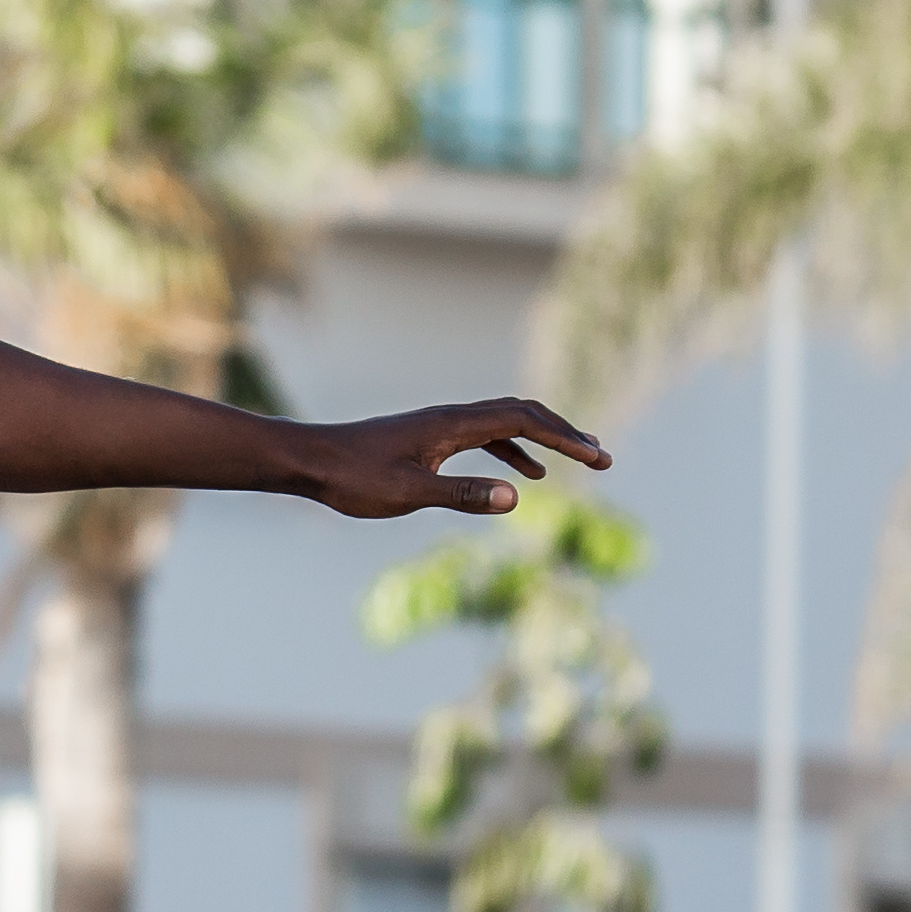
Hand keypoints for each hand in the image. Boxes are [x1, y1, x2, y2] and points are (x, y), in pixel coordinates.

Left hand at [297, 399, 608, 519]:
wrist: (307, 460)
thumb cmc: (351, 478)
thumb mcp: (408, 494)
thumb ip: (462, 495)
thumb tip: (517, 497)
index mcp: (453, 425)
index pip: (525, 421)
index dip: (566, 438)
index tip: (599, 458)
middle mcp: (451, 417)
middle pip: (524, 414)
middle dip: (566, 434)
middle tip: (603, 458)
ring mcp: (440, 426)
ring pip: (506, 423)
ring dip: (544, 440)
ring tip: (579, 460)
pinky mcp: (429, 439)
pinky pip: (484, 437)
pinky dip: (513, 450)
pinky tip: (525, 475)